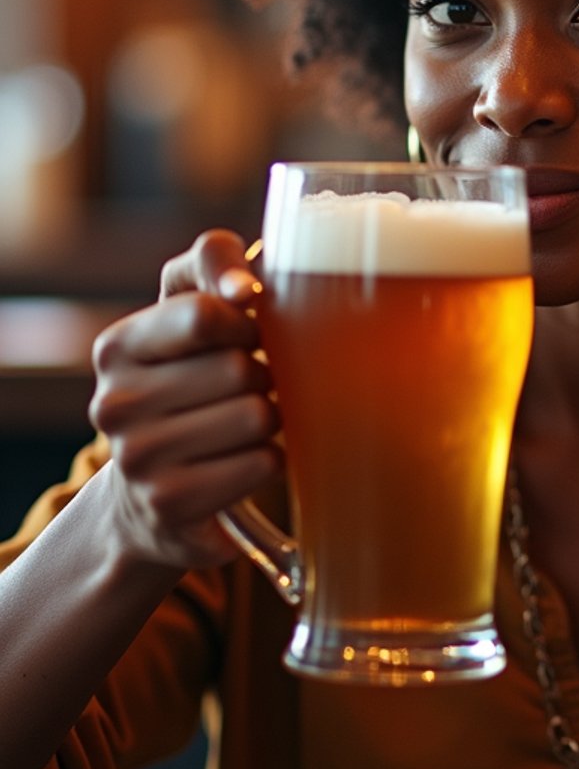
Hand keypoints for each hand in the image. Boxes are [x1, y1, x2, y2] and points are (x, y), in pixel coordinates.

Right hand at [89, 229, 283, 569]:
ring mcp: (138, 460)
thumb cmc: (190, 382)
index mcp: (117, 348)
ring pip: (257, 416)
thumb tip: (244, 287)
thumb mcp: (189, 309)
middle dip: (265, 376)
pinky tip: (247, 461)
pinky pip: (262, 463)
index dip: (248, 322)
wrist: (150, 496)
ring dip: (274, 419)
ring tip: (250, 425)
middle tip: (252, 389)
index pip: (205, 314)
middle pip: (240, 369)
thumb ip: (213, 263)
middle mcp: (114, 404)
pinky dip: (272, 459)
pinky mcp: (172, 506)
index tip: (249, 335)